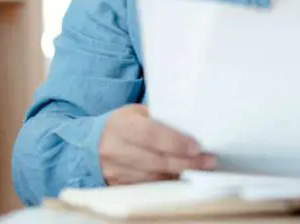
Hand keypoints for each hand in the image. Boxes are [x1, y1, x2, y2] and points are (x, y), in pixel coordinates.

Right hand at [99, 104, 214, 184]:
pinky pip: (148, 186)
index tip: (196, 147)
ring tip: (201, 169)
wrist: (91, 144)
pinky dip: (167, 182)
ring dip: (180, 174)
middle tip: (209, 161)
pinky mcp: (119, 185)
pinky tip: (182, 177)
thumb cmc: (121, 124)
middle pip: (156, 160)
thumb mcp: (135, 113)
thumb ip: (158, 117)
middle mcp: (116, 149)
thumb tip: (189, 124)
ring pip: (154, 177)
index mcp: (122, 126)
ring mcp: (116, 170)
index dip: (175, 142)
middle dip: (186, 162)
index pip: (150, 135)